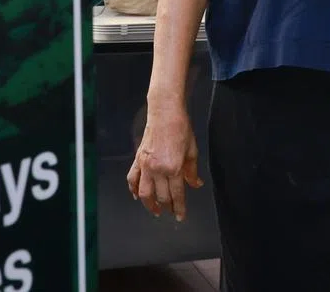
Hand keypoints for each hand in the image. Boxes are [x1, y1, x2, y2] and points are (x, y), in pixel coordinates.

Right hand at [127, 104, 202, 220]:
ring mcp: (145, 165)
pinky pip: (132, 179)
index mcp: (174, 167)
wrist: (165, 113)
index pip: (177, 194)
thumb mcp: (192, 150)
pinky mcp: (138, 159)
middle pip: (161, 196)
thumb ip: (192, 171)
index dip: (179, 208)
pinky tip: (137, 196)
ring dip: (149, 205)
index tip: (180, 216)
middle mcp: (158, 169)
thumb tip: (196, 184)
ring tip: (155, 210)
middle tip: (170, 211)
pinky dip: (133, 190)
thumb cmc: (181, 128)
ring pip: (144, 193)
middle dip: (167, 207)